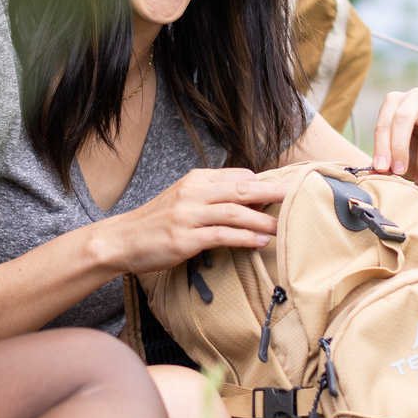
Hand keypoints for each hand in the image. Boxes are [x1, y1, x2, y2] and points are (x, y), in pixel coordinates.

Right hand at [94, 168, 287, 274]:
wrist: (120, 240)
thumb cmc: (155, 222)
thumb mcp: (182, 199)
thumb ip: (211, 194)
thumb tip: (248, 194)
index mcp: (195, 180)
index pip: (237, 176)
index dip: (264, 183)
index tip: (285, 190)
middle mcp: (192, 193)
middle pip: (240, 189)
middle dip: (271, 193)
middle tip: (296, 197)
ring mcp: (187, 216)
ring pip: (234, 212)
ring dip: (262, 219)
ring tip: (283, 226)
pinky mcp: (184, 239)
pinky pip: (221, 235)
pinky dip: (244, 237)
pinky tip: (259, 241)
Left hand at [370, 88, 417, 184]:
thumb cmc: (415, 156)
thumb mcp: (397, 160)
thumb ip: (384, 163)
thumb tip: (373, 170)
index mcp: (395, 101)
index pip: (384, 122)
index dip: (381, 146)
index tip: (381, 168)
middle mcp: (416, 96)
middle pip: (403, 119)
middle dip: (399, 149)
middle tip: (399, 172)